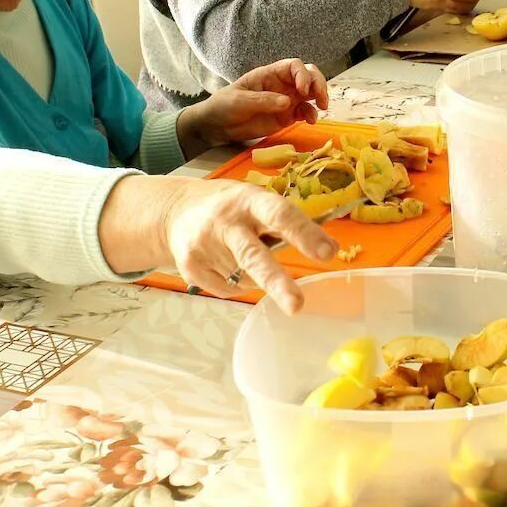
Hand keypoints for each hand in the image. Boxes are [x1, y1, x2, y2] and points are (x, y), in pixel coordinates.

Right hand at [161, 178, 335, 310]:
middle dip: (276, 282)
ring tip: (242, 253)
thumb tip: (331, 248)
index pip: (280, 215)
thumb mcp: (257, 202)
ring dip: (257, 276)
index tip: (327, 253)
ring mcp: (204, 246)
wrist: (175, 211)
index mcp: (249, 201)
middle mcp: (224, 222)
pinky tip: (226, 262)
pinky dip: (238, 283)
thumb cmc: (230, 207)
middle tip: (296, 304)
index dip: (304, 234)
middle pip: (253, 256)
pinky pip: (229, 289)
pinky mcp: (190, 268)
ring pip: (246, 279)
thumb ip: (289, 222)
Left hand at [177, 59, 328, 157]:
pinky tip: (310, 121)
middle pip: (309, 76)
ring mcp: (287, 100)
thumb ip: (262, 100)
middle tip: (321, 99)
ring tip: (322, 109)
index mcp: (270, 74)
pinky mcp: (288, 116)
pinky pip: (305, 112)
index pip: (294, 66)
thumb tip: (287, 102)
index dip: (302, 75)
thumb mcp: (239, 101)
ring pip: (311, 93)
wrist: (217, 126)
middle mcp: (282, 84)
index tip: (303, 91)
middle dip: (319, 84)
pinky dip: (311, 115)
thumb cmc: (224, 105)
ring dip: (320, 98)